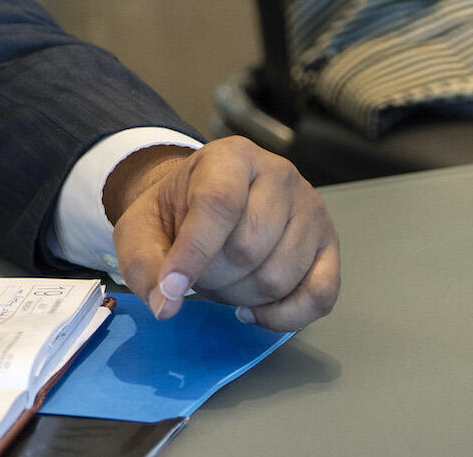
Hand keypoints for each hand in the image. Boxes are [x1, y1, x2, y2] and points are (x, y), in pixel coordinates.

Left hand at [107, 137, 338, 329]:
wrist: (202, 205)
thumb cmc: (174, 215)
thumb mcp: (142, 230)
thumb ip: (146, 266)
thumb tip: (166, 307)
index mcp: (230, 156)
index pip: (219, 204)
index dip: (194, 252)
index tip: (170, 286)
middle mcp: (280, 175)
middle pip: (249, 247)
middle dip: (212, 276)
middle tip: (196, 274)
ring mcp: (312, 210)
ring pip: (279, 277)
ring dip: (241, 296)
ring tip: (220, 280)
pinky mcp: (330, 246)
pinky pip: (319, 297)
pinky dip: (283, 316)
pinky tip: (251, 311)